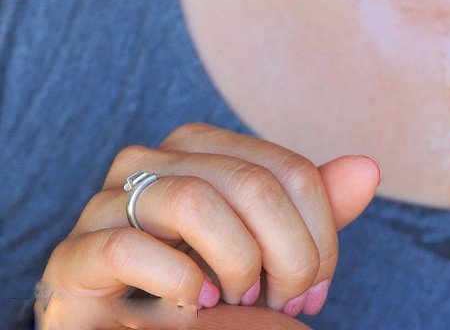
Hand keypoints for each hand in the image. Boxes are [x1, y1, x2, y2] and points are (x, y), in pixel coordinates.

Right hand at [33, 122, 381, 327]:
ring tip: (235, 301)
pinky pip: (132, 248)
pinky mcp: (73, 258)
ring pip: (193, 200)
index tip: (315, 291)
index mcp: (198, 149)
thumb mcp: (263, 258)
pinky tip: (193, 306)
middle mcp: (149, 161)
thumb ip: (309, 217)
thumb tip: (369, 168)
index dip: (318, 233)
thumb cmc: (196, 299)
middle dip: (286, 254)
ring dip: (234, 264)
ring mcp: (104, 205)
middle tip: (284, 303)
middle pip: (249, 183)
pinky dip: (178, 282)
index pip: (286, 170)